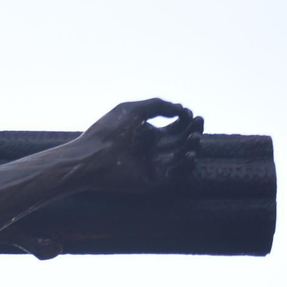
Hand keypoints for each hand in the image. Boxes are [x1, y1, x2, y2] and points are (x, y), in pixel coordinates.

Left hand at [78, 98, 201, 191]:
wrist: (89, 156)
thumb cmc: (106, 131)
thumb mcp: (132, 111)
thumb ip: (157, 105)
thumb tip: (180, 109)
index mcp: (148, 134)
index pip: (176, 127)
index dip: (186, 120)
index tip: (187, 113)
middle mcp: (153, 150)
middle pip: (183, 141)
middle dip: (194, 131)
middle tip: (197, 123)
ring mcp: (154, 166)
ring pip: (183, 158)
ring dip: (193, 147)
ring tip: (192, 138)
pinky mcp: (153, 180)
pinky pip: (176, 176)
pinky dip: (186, 167)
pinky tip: (189, 155)